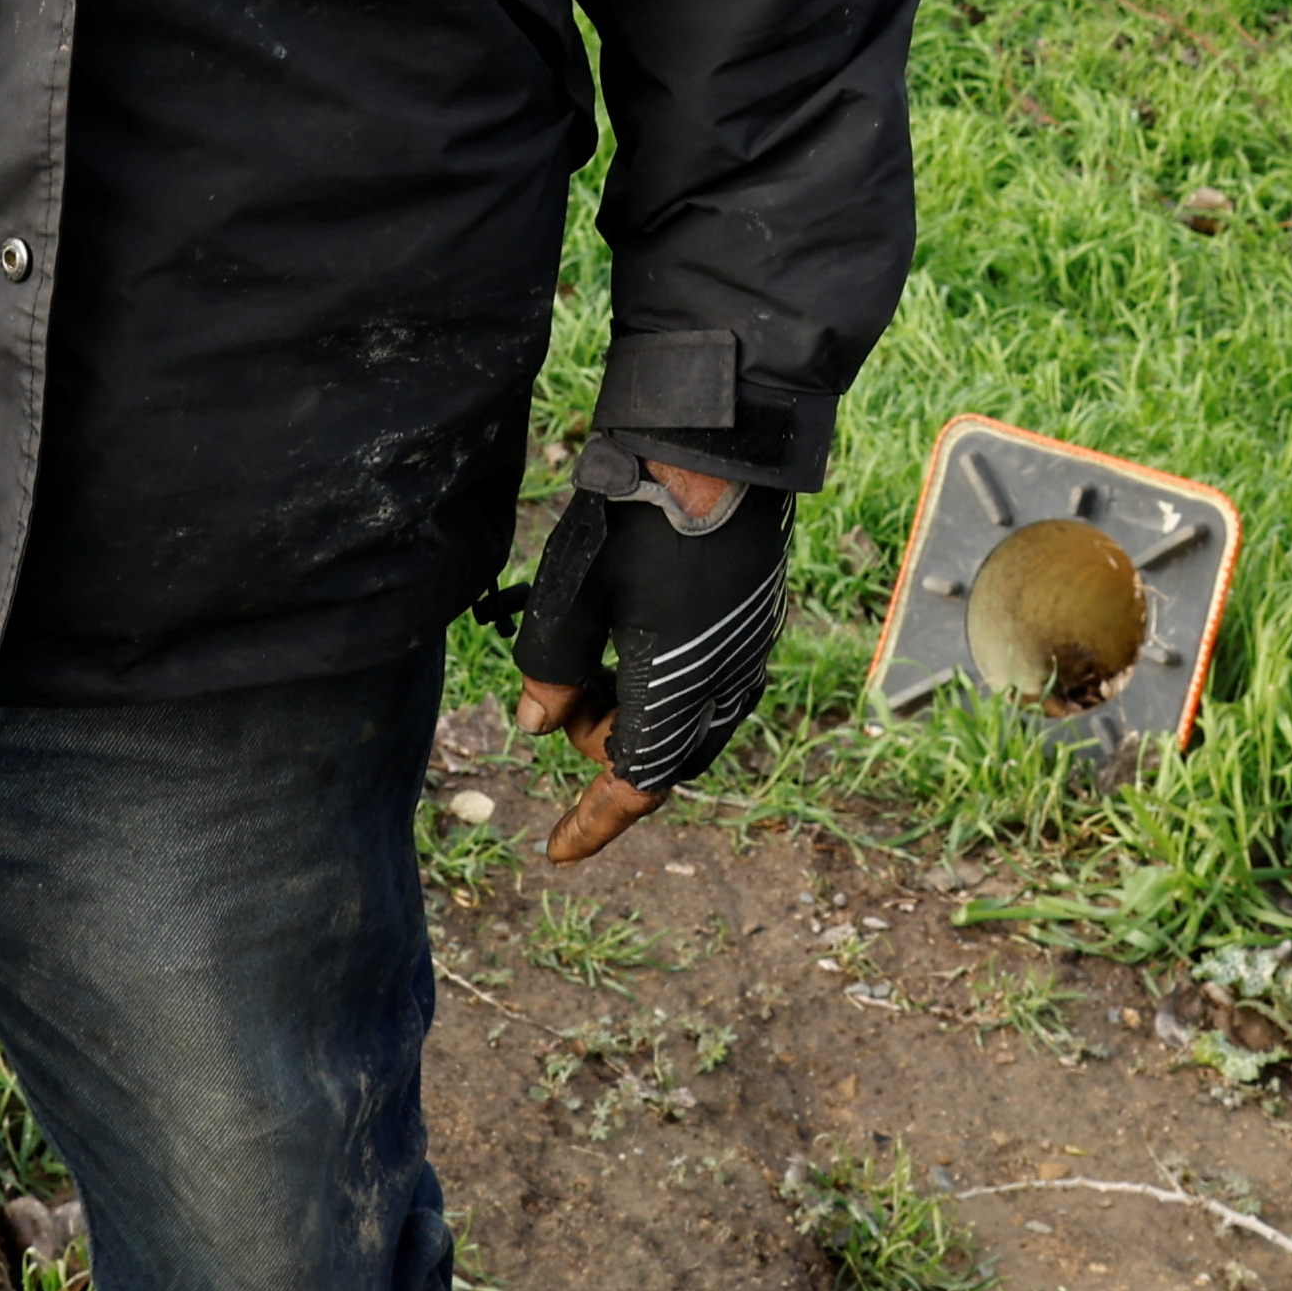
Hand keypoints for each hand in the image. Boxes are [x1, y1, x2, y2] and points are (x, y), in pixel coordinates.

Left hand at [510, 448, 785, 865]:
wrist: (719, 441)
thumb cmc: (639, 513)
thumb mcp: (574, 594)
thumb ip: (550, 668)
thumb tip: (537, 725)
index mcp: (679, 684)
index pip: (638, 782)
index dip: (594, 821)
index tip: (556, 849)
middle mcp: (726, 680)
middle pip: (665, 756)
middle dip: (609, 749)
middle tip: (564, 702)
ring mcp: (748, 649)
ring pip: (690, 721)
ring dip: (637, 715)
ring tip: (592, 663)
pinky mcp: (754, 619)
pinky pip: (710, 683)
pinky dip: (664, 686)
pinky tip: (632, 637)